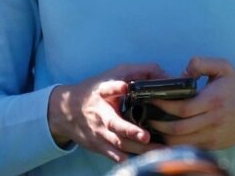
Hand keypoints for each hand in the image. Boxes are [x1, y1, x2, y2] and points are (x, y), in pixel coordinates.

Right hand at [47, 63, 166, 162]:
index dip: (115, 87)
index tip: (125, 86)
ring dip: (140, 150)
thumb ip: (141, 72)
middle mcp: (100, 113)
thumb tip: (168, 77)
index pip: (108, 88)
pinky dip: (129, 160)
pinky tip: (145, 162)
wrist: (66, 111)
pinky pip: (115, 156)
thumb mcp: (114, 75)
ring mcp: (99, 132)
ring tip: (162, 151)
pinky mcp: (99, 146)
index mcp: (103, 92)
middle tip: (145, 136)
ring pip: (119, 143)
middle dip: (130, 130)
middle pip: (114, 123)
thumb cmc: (97, 92)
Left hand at [149, 57, 234, 149]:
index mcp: (213, 101)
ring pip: (183, 141)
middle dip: (158, 124)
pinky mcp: (215, 144)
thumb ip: (201, 63)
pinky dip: (176, 142)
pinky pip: (190, 146)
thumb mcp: (223, 67)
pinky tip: (166, 134)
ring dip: (164, 136)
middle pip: (179, 128)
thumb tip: (182, 73)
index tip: (150, 99)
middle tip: (145, 116)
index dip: (163, 106)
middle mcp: (213, 121)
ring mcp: (214, 135)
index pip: (182, 108)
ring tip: (151, 126)